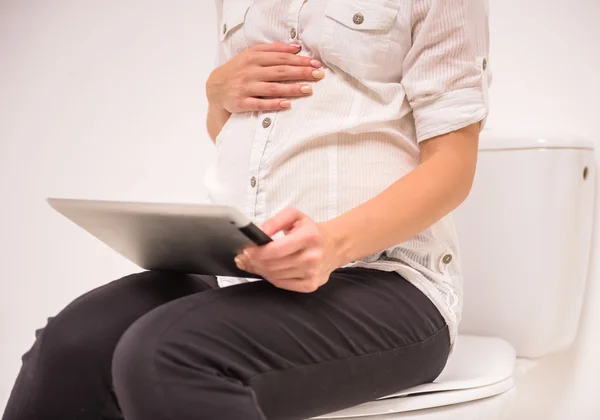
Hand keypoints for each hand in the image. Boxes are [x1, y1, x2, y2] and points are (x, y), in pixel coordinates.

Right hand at [206, 43, 323, 112]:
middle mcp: (250, 71)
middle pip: (280, 71)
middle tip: (318, 75)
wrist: (215, 88)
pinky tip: (287, 104)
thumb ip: (273, 50)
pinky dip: (273, 104)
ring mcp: (246, 87)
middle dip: (300, 73)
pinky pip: (259, 104)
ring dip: (291, 89)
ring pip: (272, 88)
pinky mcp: (241, 102)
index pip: (281, 58)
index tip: (316, 64)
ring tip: (308, 89)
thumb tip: (296, 47)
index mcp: (254, 58)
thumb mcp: (251, 55)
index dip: (300, 61)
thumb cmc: (238, 70)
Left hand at [234, 208, 340, 292]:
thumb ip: (274, 221)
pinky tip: (267, 270)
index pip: (276, 250)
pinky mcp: (311, 285)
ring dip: (260, 270)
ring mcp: (312, 273)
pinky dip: (271, 278)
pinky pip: (282, 284)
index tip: (246, 250)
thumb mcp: (294, 216)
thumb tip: (259, 232)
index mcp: (309, 237)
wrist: (334, 245)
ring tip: (254, 262)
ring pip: (275, 276)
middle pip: (273, 265)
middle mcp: (312, 257)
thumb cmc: (311, 230)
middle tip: (245, 257)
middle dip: (254, 261)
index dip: (257, 252)